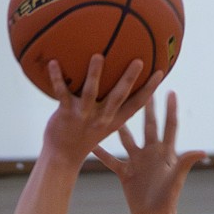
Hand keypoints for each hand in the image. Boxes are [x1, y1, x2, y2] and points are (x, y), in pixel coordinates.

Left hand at [43, 52, 161, 172]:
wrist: (62, 158)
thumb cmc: (83, 139)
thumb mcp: (104, 126)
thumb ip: (112, 109)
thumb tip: (119, 86)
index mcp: (114, 121)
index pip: (136, 105)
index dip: (149, 89)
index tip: (160, 73)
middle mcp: (102, 118)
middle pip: (119, 96)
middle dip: (129, 78)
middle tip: (139, 61)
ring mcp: (84, 116)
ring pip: (91, 92)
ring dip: (94, 74)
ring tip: (98, 56)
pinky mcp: (66, 114)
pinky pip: (61, 92)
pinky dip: (57, 77)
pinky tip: (53, 62)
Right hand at [93, 90, 205, 213]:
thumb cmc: (167, 199)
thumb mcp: (176, 178)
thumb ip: (186, 162)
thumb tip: (203, 152)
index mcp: (165, 152)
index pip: (170, 126)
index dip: (171, 109)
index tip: (171, 91)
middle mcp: (151, 153)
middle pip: (149, 125)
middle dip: (147, 107)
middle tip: (144, 88)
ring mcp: (137, 161)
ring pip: (127, 138)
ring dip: (121, 124)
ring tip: (113, 107)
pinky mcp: (125, 172)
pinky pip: (111, 160)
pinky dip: (101, 153)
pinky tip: (91, 143)